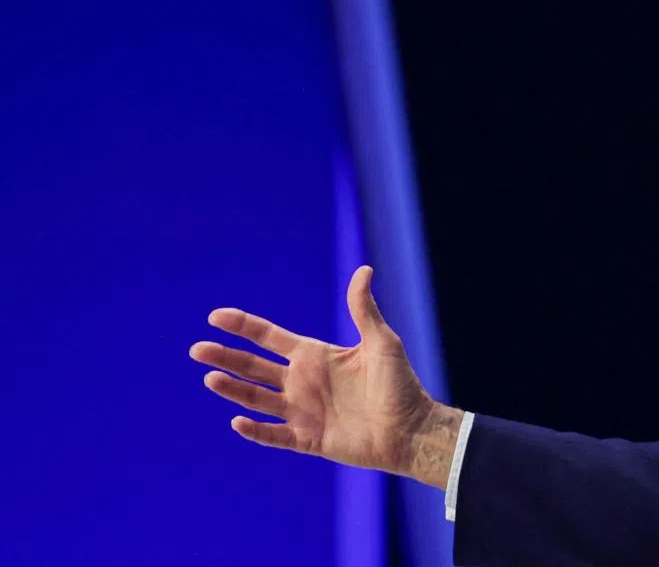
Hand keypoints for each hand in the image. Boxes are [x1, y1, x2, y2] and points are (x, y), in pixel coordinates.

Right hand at [189, 265, 461, 488]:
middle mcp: (303, 382)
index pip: (270, 338)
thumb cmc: (400, 384)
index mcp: (315, 356)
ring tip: (210, 379)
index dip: (243, 326)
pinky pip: (276, 436)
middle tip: (196, 350)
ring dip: (234, 390)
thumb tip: (363, 269)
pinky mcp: (309, 440)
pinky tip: (238, 422)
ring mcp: (304, 412)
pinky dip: (257, 431)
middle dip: (226, 357)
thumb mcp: (382, 342)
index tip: (215, 316)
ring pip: (258, 400)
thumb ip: (363, 309)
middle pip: (254, 367)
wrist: (412, 429)